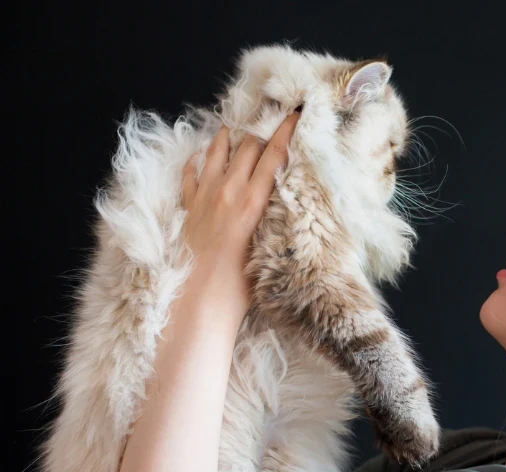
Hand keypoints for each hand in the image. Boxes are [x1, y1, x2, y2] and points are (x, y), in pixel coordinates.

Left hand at [180, 112, 300, 317]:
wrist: (198, 302)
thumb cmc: (239, 286)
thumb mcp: (267, 248)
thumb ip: (272, 220)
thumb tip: (282, 203)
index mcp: (251, 202)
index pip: (273, 155)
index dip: (285, 131)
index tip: (295, 113)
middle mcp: (227, 192)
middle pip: (247, 146)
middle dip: (262, 131)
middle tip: (271, 121)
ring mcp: (204, 198)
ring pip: (215, 152)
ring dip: (228, 138)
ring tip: (235, 128)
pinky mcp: (187, 209)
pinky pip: (190, 174)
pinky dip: (197, 162)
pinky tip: (200, 157)